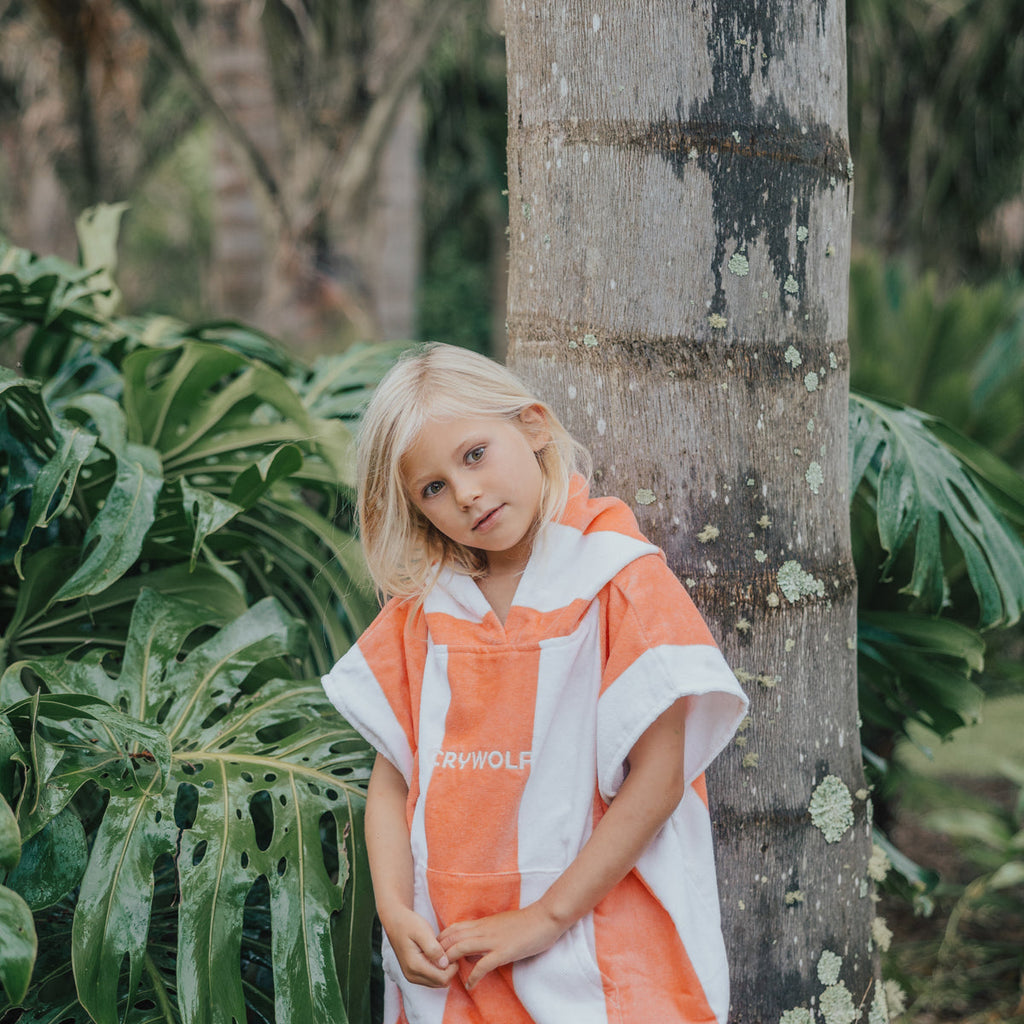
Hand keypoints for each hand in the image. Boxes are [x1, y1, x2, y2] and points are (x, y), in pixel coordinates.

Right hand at [382, 906, 458, 987]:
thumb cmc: (409, 924)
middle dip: (449, 969)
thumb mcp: (422, 931)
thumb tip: (444, 964)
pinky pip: (432, 979)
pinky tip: (437, 955)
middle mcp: (412, 976)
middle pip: (441, 983)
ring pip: (437, 982)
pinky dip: (438, 970)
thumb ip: (433, 948)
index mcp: (415, 966)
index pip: (442, 978)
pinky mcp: (414, 974)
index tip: (452, 951)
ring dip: (444, 969)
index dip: (452, 966)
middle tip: (447, 950)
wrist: (395, 922)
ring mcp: (412, 977)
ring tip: (442, 951)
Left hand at [438, 904, 565, 989]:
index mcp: (483, 923)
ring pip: (462, 947)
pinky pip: (483, 965)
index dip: (441, 939)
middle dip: (439, 951)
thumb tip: (474, 943)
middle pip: (453, 937)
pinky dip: (473, 976)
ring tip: (444, 974)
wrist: (544, 917)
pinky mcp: (504, 952)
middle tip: (433, 965)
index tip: (435, 952)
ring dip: (450, 961)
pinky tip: (470, 985)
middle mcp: (484, 929)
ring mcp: (493, 940)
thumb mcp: (500, 923)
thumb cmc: (525, 921)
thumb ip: (486, 931)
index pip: (454, 928)